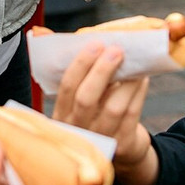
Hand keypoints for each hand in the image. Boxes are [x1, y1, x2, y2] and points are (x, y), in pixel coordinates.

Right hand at [51, 42, 155, 184]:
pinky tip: (142, 78)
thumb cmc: (94, 114)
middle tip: (116, 50)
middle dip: (102, 70)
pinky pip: (132, 114)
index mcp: (62, 114)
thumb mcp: (76, 99)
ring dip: (126, 81)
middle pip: (87, 98)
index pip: (66, 87)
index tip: (95, 44)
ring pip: (114, 107)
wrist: (118, 152)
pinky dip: (138, 93)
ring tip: (135, 63)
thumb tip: (42, 32)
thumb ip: (71, 71)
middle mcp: (78, 128)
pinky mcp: (122, 143)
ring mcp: (100, 138)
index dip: (80, 65)